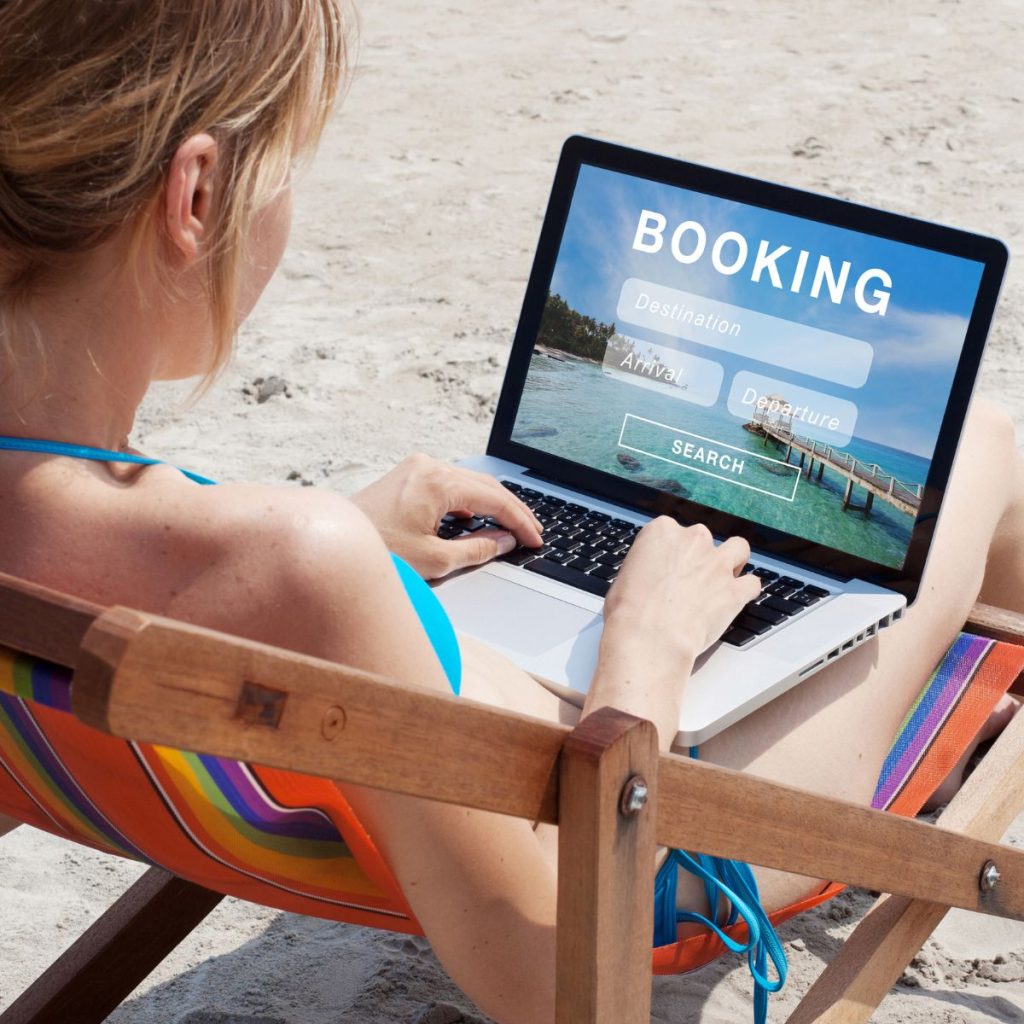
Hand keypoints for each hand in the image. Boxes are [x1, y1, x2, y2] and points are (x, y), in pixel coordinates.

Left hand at [351, 454, 543, 578]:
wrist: (333, 546)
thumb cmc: (377, 551)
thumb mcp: (434, 559)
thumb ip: (477, 548)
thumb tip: (504, 541)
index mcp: (438, 482)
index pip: (494, 500)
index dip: (520, 521)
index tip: (535, 539)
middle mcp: (429, 466)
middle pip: (486, 486)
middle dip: (512, 510)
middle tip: (532, 533)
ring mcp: (416, 468)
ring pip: (469, 483)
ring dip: (491, 505)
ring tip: (511, 527)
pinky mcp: (407, 476)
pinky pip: (450, 484)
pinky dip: (468, 502)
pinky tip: (475, 520)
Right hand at [586, 517, 759, 747]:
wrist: (649, 636)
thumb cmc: (629, 611)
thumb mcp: (624, 576)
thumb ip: (646, 566)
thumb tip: (649, 576)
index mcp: (662, 531)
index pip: (671, 530)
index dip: (670, 551)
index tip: (667, 566)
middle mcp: (693, 540)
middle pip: (703, 538)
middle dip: (699, 556)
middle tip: (688, 578)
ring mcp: (717, 564)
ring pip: (738, 548)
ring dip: (732, 561)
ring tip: (722, 578)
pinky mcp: (734, 590)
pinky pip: (752, 583)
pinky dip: (746, 590)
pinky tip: (736, 598)